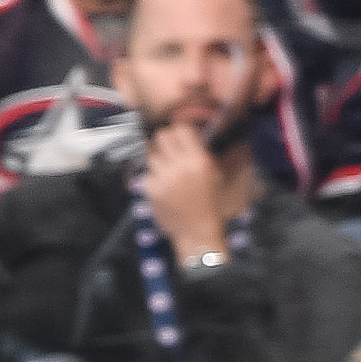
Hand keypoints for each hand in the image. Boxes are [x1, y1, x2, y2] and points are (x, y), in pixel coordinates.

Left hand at [142, 118, 230, 259]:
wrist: (198, 232)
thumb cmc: (209, 206)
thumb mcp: (213, 175)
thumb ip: (199, 154)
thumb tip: (185, 136)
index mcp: (199, 161)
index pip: (180, 129)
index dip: (178, 132)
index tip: (179, 138)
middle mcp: (180, 166)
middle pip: (161, 136)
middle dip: (164, 142)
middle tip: (168, 151)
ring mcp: (163, 177)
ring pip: (151, 154)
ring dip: (157, 161)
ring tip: (168, 173)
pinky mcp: (151, 188)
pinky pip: (147, 173)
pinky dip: (153, 178)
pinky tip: (164, 188)